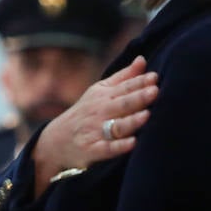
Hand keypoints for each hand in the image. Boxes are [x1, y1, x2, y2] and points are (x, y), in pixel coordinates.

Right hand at [32, 57, 158, 193]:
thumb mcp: (99, 91)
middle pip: (122, 104)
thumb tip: (142, 59)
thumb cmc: (85, 113)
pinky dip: (119, 147)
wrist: (55, 140)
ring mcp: (95, 132)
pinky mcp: (92, 150)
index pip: (124, 87)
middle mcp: (99, 113)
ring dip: (131, 121)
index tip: (154, 77)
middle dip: (137, 98)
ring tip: (146, 115)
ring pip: (116, 126)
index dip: (139, 82)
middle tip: (154, 91)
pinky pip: (107, 149)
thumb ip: (123, 78)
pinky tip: (133, 143)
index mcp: (103, 96)